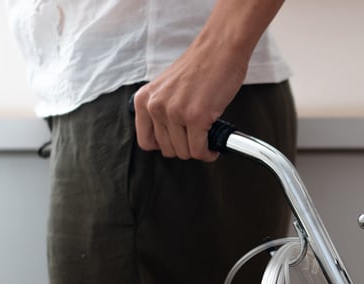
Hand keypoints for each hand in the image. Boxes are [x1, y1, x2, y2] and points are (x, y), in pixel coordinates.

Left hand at [131, 0, 284, 161]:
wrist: (219, 51)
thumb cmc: (200, 67)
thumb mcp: (167, 88)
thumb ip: (161, 110)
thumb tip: (169, 136)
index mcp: (144, 99)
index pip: (146, 141)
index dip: (165, 146)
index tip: (178, 142)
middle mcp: (155, 106)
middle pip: (168, 150)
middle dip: (186, 148)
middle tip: (197, 139)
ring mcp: (175, 113)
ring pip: (185, 152)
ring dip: (199, 150)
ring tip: (207, 140)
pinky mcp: (196, 118)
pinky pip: (200, 150)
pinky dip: (209, 152)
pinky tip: (214, 145)